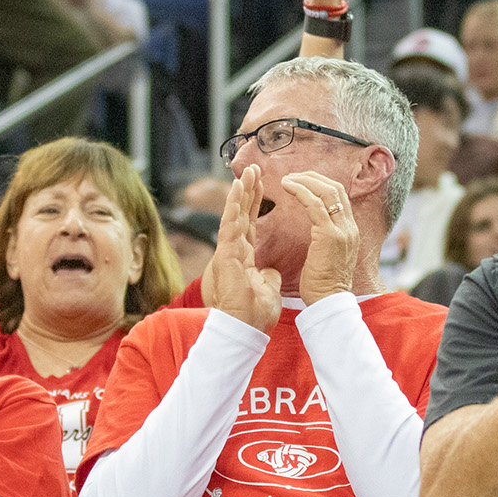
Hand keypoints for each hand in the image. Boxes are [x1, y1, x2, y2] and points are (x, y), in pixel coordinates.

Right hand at [203, 167, 282, 332]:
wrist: (244, 327)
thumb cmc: (254, 313)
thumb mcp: (267, 289)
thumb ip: (267, 277)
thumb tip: (271, 271)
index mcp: (244, 255)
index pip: (250, 222)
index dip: (255, 203)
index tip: (261, 184)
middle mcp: (235, 248)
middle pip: (241, 213)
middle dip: (248, 190)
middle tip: (253, 168)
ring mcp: (229, 249)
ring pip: (234, 213)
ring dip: (241, 191)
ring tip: (247, 171)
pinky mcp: (226, 252)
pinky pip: (231, 222)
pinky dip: (234, 204)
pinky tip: (238, 187)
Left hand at [281, 172, 357, 303]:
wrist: (329, 302)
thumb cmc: (322, 285)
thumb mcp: (328, 256)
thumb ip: (325, 239)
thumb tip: (316, 230)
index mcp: (350, 231)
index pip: (339, 197)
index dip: (320, 184)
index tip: (302, 181)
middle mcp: (350, 227)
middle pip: (336, 188)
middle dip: (312, 177)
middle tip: (292, 175)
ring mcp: (342, 230)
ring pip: (326, 192)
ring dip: (304, 181)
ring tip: (286, 180)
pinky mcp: (329, 235)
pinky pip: (314, 205)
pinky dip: (300, 191)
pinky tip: (287, 188)